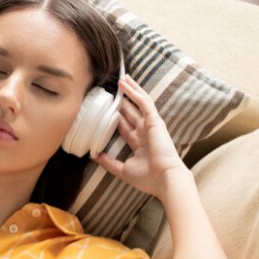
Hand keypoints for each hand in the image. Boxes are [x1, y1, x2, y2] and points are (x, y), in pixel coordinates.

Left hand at [92, 74, 189, 198]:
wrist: (163, 179)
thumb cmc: (148, 178)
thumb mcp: (122, 169)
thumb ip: (108, 162)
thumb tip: (94, 156)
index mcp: (138, 143)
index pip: (124, 126)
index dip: (116, 116)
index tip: (107, 109)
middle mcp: (144, 132)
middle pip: (131, 112)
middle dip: (123, 100)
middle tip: (114, 88)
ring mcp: (150, 126)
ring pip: (139, 103)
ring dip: (131, 91)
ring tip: (122, 79)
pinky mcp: (155, 121)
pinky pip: (144, 103)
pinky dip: (136, 93)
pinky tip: (128, 83)